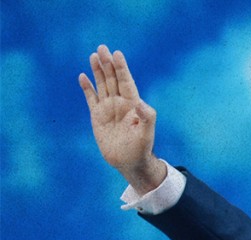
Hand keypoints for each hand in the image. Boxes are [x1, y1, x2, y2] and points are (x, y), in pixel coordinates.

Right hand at [79, 45, 165, 191]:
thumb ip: (147, 117)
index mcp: (133, 104)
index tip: (117, 54)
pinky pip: (91, 98)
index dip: (122, 68)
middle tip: (102, 48)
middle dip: (108, 64)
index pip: (126, 82)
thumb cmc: (141, 148)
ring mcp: (108, 108)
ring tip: (94, 55)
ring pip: (102, 85)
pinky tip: (83, 76)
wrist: (129, 162)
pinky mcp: (97, 116)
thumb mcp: (147, 133)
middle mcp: (120, 103)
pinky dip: (87, 88)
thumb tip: (141, 104)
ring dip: (98, 71)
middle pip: (112, 79)